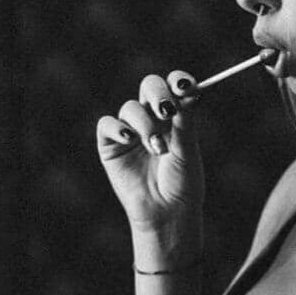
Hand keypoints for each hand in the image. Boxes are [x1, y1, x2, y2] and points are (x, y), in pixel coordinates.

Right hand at [96, 70, 203, 241]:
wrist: (167, 213)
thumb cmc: (182, 183)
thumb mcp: (187, 150)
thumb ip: (185, 121)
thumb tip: (188, 92)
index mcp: (176, 116)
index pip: (174, 87)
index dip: (178, 81)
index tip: (186, 86)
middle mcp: (152, 118)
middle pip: (149, 87)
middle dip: (158, 93)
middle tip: (167, 110)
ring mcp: (130, 131)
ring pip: (130, 107)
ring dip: (144, 124)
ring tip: (156, 148)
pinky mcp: (110, 146)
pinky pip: (107, 125)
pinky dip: (117, 128)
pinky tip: (129, 139)